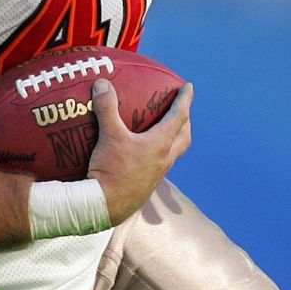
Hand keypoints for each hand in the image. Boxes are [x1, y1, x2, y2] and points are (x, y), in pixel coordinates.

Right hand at [86, 78, 193, 223]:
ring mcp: (158, 173)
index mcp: (160, 144)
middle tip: (181, 110)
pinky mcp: (148, 184)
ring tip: (167, 130)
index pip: (178, 116)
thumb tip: (102, 83)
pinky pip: (161, 164)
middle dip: (186, 121)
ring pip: (175, 152)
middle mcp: (164, 159)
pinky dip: (160, 153)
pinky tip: (145, 153)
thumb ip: (106, 108)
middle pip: (184, 136)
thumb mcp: (109, 136)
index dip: (185, 100)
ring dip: (176, 138)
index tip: (188, 87)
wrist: (105, 206)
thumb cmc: (111, 170)